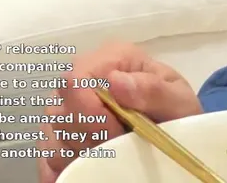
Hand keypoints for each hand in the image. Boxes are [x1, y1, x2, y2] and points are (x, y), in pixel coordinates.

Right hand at [37, 40, 202, 181]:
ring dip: (81, 154)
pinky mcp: (58, 136)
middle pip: (60, 112)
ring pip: (52, 138)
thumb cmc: (176, 111)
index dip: (91, 112)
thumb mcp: (178, 102)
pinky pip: (48, 156)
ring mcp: (65, 108)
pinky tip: (92, 166)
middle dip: (89, 137)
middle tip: (120, 145)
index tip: (116, 131)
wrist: (174, 130)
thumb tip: (116, 80)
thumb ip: (152, 90)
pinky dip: (68, 166)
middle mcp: (81, 79)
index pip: (75, 80)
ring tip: (113, 153)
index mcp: (111, 59)